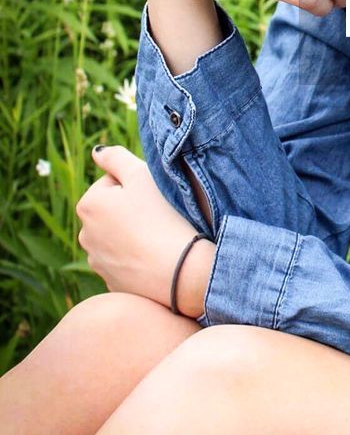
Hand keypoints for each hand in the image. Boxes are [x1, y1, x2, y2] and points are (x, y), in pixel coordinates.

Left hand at [75, 146, 212, 311]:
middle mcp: (85, 234)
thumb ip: (115, 157)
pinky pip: (125, 261)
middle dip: (131, 210)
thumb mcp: (141, 175)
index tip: (153, 197)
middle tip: (157, 216)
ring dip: (133, 233)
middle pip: (113, 211)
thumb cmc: (162, 216)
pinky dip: (137, 257)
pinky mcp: (111, 281)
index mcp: (88, 204)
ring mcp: (97, 261)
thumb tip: (97, 152)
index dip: (137, 186)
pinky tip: (155, 257)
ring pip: (118, 236)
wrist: (180, 270)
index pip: (113, 183)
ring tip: (157, 236)